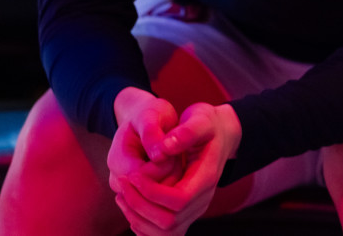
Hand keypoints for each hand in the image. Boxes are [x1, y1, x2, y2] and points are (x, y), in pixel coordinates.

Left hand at [111, 100, 241, 235]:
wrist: (220, 133)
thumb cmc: (207, 123)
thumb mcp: (200, 118)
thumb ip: (186, 132)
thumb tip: (165, 148)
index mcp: (206, 178)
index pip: (178, 200)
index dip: (152, 192)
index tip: (133, 174)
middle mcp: (203, 199)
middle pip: (169, 221)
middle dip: (141, 206)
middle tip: (122, 184)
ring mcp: (195, 208)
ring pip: (165, 232)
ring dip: (139, 218)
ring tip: (121, 195)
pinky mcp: (186, 212)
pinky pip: (164, 233)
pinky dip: (144, 225)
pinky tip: (130, 205)